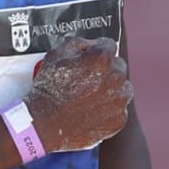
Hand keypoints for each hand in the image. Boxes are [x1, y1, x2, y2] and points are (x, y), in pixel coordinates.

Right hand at [25, 37, 132, 151]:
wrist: (45, 125)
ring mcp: (119, 100)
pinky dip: (110, 108)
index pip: (109, 46)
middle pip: (118, 66)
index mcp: (101, 59)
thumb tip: (90, 43)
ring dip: (112, 88)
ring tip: (92, 95)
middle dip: (106, 69)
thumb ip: (78, 43)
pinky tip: (94, 110)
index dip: (97, 50)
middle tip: (89, 78)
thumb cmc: (49, 89)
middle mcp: (115, 78)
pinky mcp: (119, 119)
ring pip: (123, 87)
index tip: (91, 57)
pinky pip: (120, 108)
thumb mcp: (55, 55)